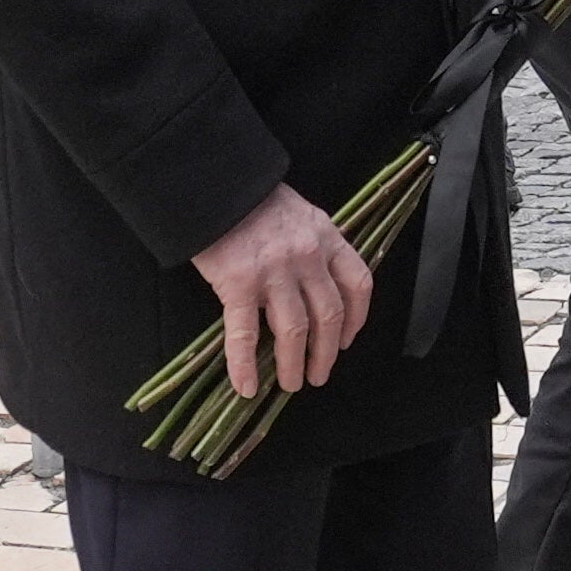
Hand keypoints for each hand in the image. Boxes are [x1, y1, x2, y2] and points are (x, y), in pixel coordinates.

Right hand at [193, 185, 374, 400]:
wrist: (213, 183)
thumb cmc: (254, 200)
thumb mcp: (301, 214)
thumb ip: (315, 245)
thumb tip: (319, 282)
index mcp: (327, 238)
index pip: (358, 284)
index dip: (357, 318)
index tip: (347, 339)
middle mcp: (308, 257)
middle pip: (328, 314)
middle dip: (327, 351)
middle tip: (319, 374)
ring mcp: (274, 272)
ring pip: (294, 330)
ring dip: (295, 364)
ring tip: (291, 384)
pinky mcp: (237, 284)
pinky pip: (244, 334)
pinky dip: (245, 365)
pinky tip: (247, 386)